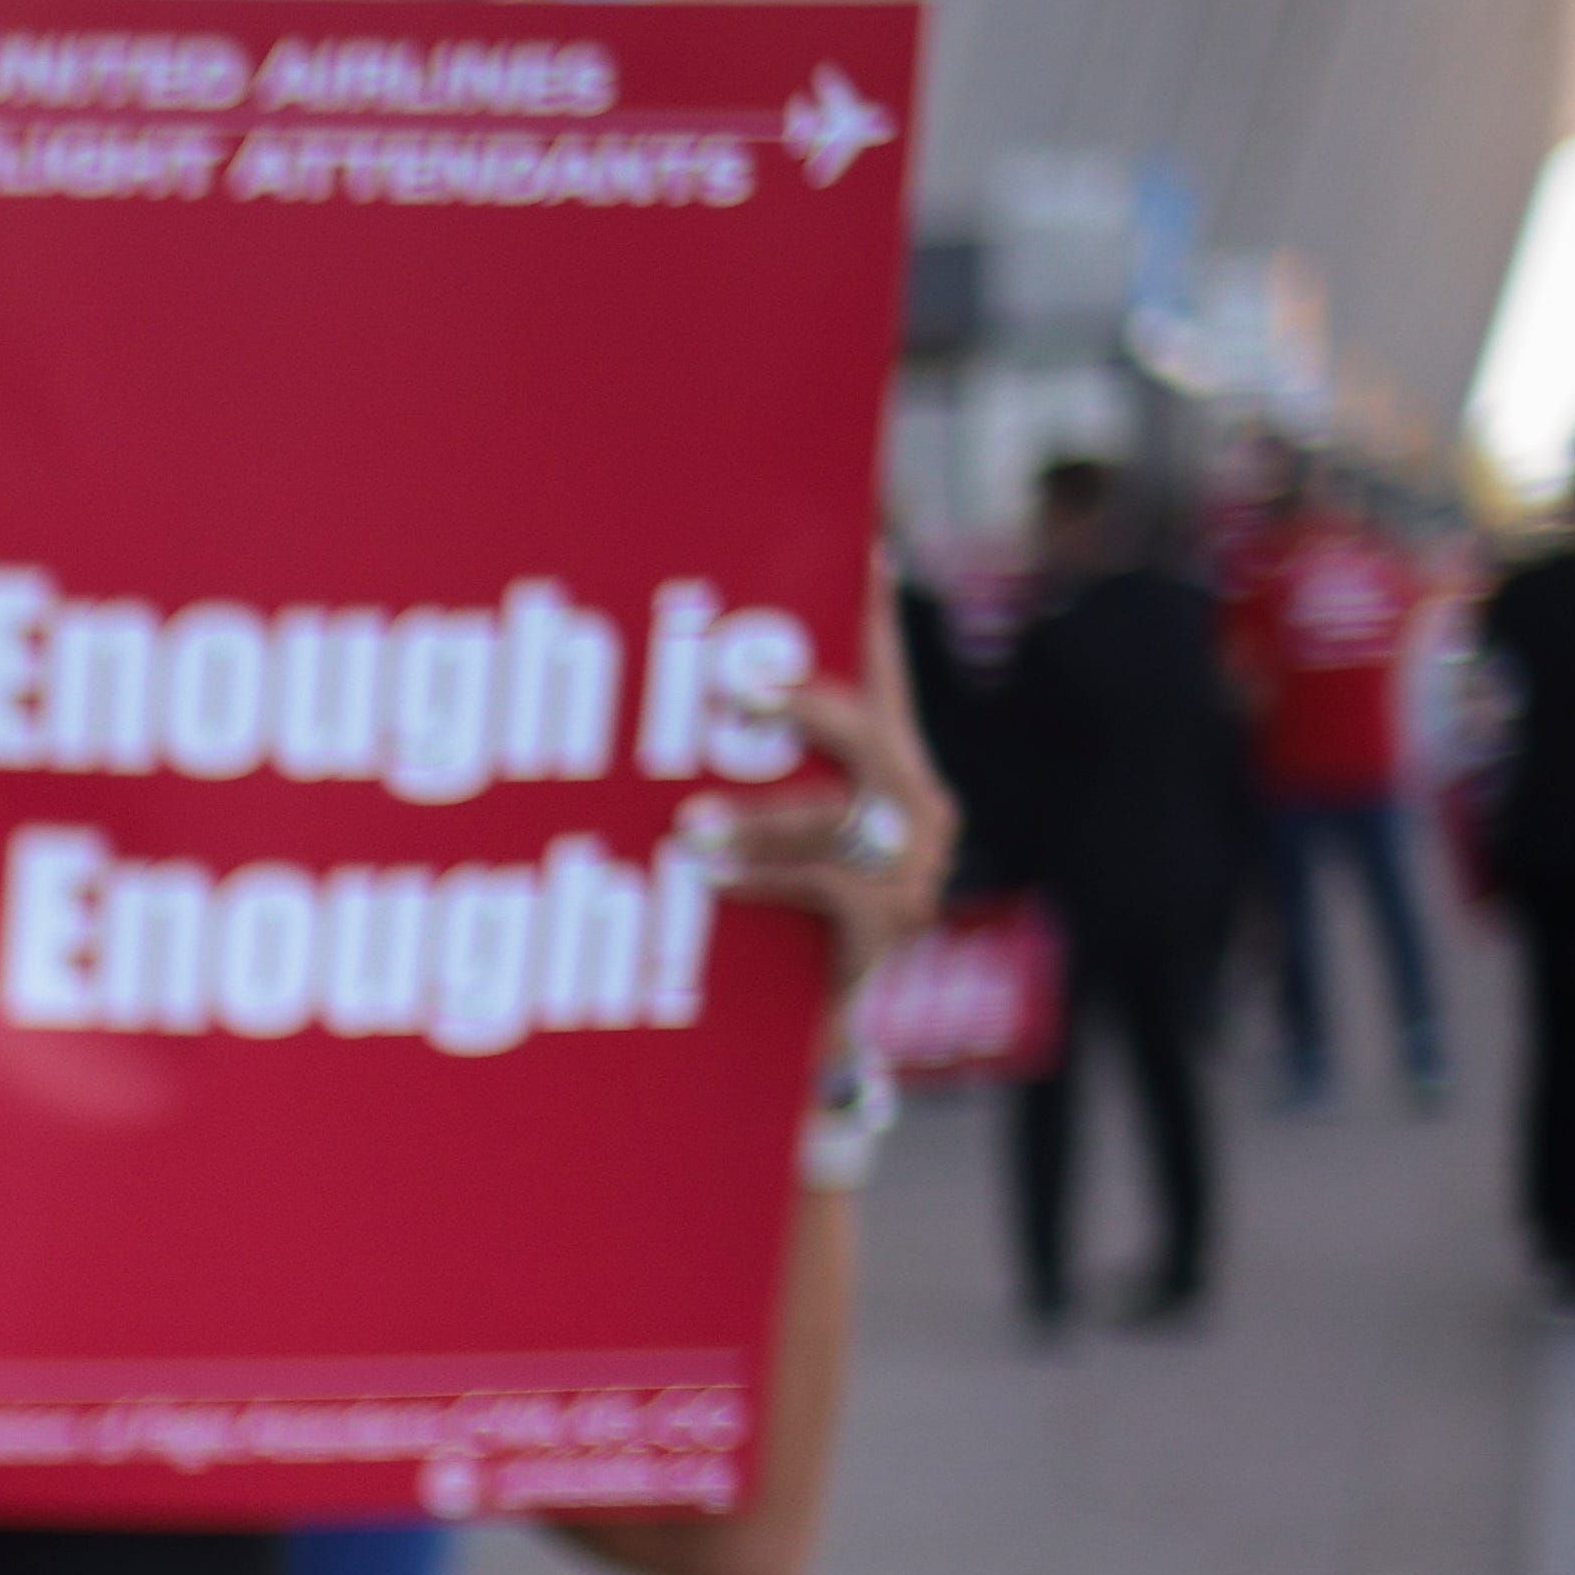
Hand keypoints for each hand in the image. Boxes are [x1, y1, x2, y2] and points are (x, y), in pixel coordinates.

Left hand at [713, 570, 959, 991]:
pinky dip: (761, 877)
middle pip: (866, 728)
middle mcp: (917, 802)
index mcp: (889, 764)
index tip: (865, 544)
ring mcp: (914, 863)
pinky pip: (824, 883)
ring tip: (689, 825)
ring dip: (755, 816)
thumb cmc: (770, 914)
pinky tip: (710, 879)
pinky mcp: (891, 919)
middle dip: (803, 702)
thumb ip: (743, 771)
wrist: (812, 1029)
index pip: (882, 670)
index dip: (874, 611)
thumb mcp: (761, 833)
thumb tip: (658, 717)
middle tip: (735, 686)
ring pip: (836, 815)